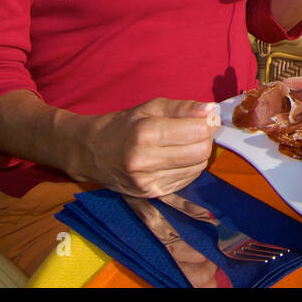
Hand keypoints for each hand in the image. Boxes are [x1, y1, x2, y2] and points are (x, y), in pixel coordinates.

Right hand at [74, 97, 218, 196]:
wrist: (91, 152)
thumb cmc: (124, 125)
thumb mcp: (150, 107)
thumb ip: (183, 107)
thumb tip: (211, 110)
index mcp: (145, 133)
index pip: (197, 132)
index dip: (207, 124)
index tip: (205, 118)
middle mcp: (145, 161)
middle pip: (201, 152)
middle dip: (205, 139)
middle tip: (195, 131)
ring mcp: (147, 181)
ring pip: (197, 168)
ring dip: (197, 154)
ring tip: (182, 144)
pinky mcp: (151, 194)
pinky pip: (186, 180)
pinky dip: (188, 168)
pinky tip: (174, 158)